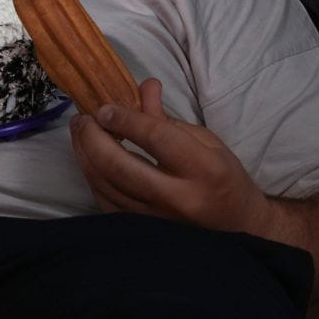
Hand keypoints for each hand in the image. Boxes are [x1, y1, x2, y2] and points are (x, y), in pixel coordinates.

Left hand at [69, 77, 274, 237]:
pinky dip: (92, 177)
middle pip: (120, 166)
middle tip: (83, 118)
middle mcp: (179, 199)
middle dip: (93, 137)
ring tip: (80, 132)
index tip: (104, 106)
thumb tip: (143, 86)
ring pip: (106, 186)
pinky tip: (88, 159)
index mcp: (203, 169)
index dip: (124, 118)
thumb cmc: (223, 179)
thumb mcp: (206, 142)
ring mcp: (158, 221)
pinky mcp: (144, 233)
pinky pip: (106, 202)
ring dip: (85, 155)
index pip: (155, 138)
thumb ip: (168, 118)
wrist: (239, 228)